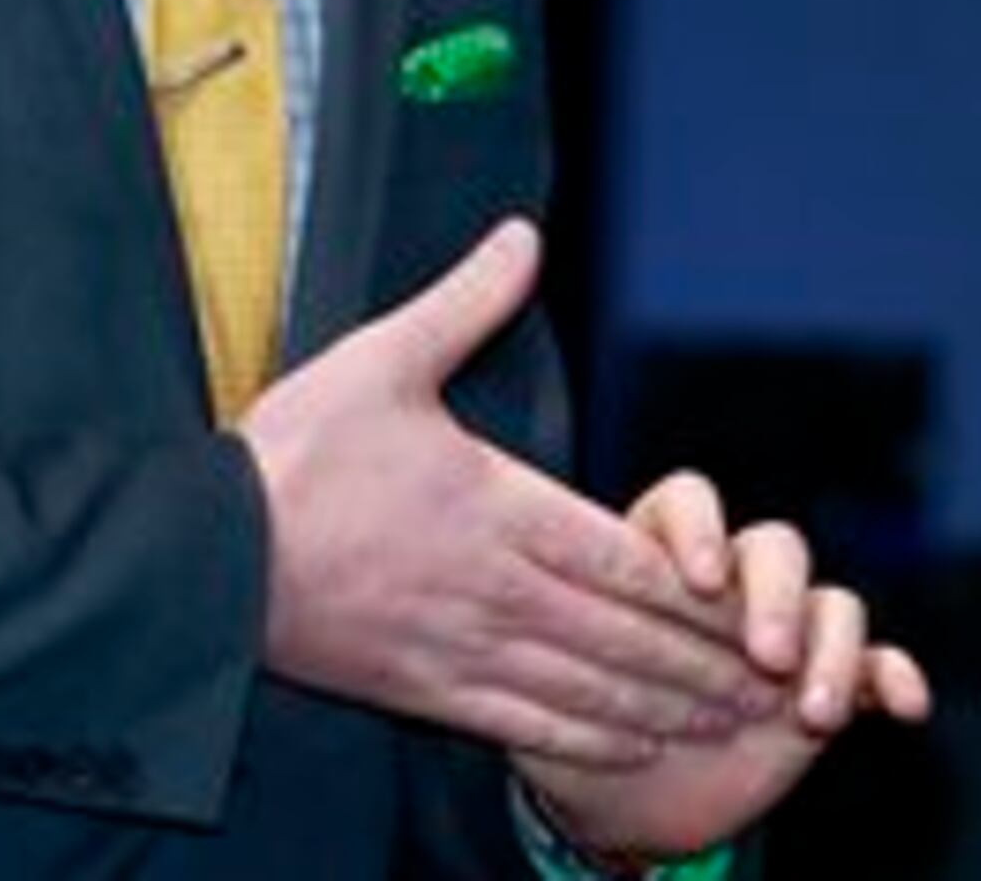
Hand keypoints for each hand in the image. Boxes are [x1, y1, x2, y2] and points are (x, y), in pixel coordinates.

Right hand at [237, 221, 776, 765]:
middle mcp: (493, 586)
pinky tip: (632, 745)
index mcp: (495, 506)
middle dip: (703, 660)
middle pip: (623, 633)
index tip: (752, 606)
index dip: (696, 590)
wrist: (207, 560)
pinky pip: (527, 722)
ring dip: (664, 703)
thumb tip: (522, 235)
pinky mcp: (422, 687)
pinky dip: (591, 737)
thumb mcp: (379, 359)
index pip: (620, 557)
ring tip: (725, 718)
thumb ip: (463, 302)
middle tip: (774, 680)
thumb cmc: (292, 456)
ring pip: (588, 685)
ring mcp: (461, 645)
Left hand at [512, 478, 933, 863]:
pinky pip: (878, 664)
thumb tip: (489, 589)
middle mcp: (730, 583)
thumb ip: (531, 634)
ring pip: (834, 602)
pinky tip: (904, 706)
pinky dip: (895, 677)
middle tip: (762, 651)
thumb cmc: (571, 725)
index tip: (697, 575)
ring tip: (811, 710)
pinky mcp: (831, 684)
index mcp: (656, 558)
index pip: (688, 504)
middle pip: (775, 547)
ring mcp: (787, 631)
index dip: (699, 530)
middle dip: (774, 596)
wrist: (623, 804)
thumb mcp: (538, 679)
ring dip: (832, 647)